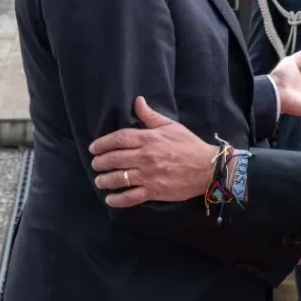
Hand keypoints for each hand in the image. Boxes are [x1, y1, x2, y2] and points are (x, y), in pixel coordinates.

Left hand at [89, 96, 217, 207]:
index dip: (102, 143)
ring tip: (100, 180)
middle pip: (114, 158)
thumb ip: (151, 116)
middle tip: (95, 164)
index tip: (93, 148)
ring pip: (118, 178)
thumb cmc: (189, 145)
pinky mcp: (153, 191)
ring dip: (104, 180)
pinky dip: (117, 199)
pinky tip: (110, 199)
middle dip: (100, 162)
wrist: (207, 167)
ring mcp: (148, 175)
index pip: (118, 139)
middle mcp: (145, 157)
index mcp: (149, 139)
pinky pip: (130, 197)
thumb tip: (137, 101)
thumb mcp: (171, 126)